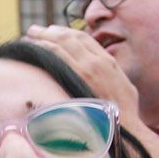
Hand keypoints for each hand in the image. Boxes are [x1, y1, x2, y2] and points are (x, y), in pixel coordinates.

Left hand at [22, 24, 142, 127]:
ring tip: (31, 34)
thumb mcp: (123, 87)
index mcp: (108, 61)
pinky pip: (58, 55)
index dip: (67, 33)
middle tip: (36, 30)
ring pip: (63, 42)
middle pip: (72, 37)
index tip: (54, 32)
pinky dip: (45, 47)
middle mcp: (98, 60)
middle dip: (52, 31)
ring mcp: (88, 67)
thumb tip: (100, 77)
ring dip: (44, 36)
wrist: (127, 127)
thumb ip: (109, 77)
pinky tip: (35, 46)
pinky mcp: (79, 76)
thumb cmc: (125, 115)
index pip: (85, 39)